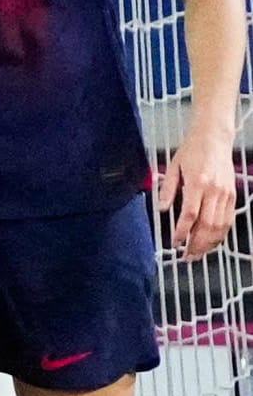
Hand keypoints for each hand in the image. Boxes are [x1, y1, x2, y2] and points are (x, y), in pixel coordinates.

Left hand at [155, 127, 238, 260]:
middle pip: (207, 224)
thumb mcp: (173, 167)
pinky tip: (211, 241)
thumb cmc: (192, 151)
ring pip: (220, 225)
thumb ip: (167, 190)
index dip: (182, 232)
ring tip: (197, 253)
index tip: (174, 243)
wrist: (214, 138)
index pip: (190, 214)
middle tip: (186, 256)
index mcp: (198, 183)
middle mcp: (214, 190)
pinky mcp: (232, 195)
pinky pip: (228, 219)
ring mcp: (226, 194)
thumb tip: (162, 209)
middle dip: (196, 244)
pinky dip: (220, 233)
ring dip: (209, 243)